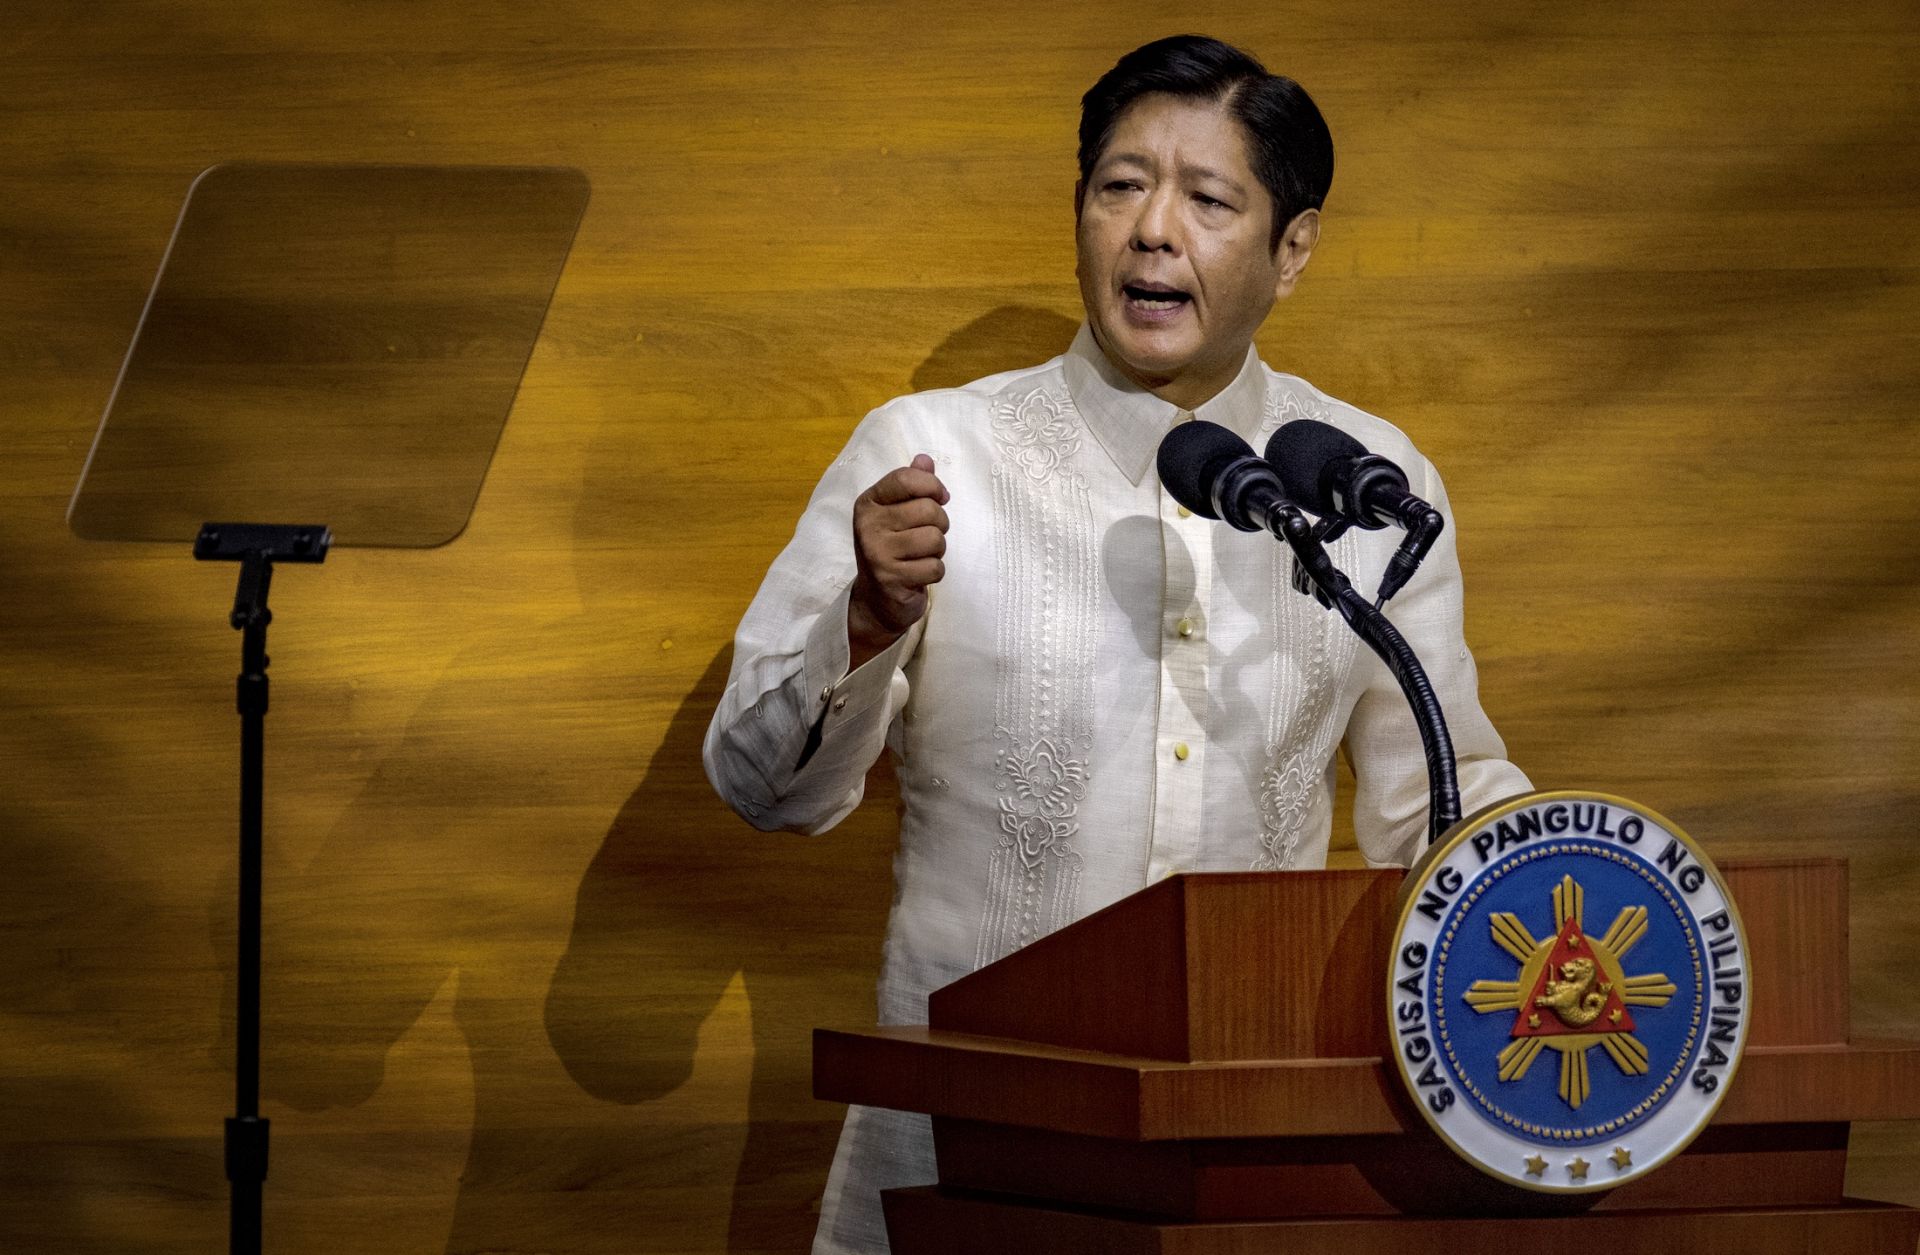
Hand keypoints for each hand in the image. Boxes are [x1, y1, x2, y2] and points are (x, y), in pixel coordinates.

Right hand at [848, 453, 948, 669]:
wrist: (876, 600)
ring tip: (921, 556)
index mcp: (869, 504)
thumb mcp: (897, 513)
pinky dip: (935, 572)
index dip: (932, 486)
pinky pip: (934, 567)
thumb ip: (912, 485)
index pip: (905, 479)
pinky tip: (919, 575)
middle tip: (928, 536)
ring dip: (938, 550)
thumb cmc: (893, 549)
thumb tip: (925, 459)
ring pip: (935, 539)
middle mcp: (868, 526)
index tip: (941, 497)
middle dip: (940, 524)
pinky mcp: (891, 579)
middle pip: (928, 510)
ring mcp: (877, 553)